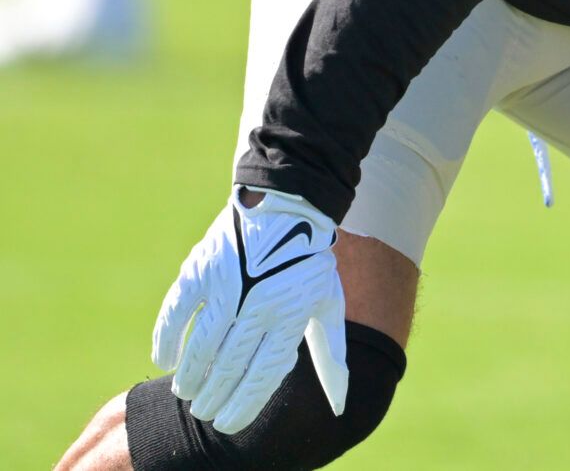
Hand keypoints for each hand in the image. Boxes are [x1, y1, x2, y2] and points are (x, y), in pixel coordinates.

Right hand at [154, 188, 348, 433]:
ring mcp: (228, 286)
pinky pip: (175, 314)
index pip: (263, 375)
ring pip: (200, 347)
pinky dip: (166, 341)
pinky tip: (166, 361)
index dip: (243, 405)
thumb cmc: (309, 263)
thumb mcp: (327, 304)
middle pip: (228, 367)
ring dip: (190, 377)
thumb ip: (331, 354)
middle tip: (204, 412)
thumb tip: (341, 403)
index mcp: (292, 314)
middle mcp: (260, 303)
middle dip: (213, 398)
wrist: (289, 205)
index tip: (228, 424)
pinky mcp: (202, 270)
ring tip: (188, 393)